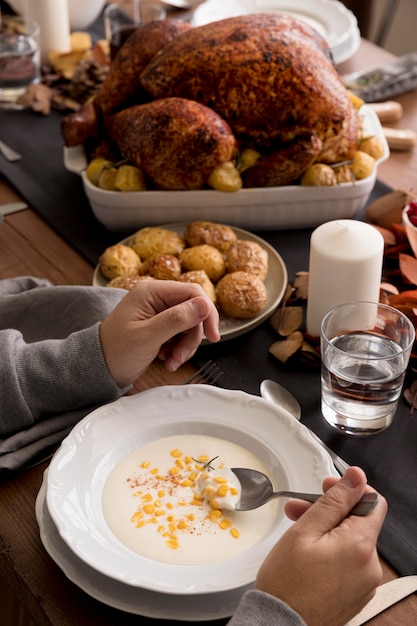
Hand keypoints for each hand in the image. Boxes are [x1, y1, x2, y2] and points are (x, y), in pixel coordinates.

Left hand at [99, 280, 219, 386]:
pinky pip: (182, 334)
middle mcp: (156, 298)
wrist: (99, 369)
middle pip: (193, 310)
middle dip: (192, 336)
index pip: (192, 292)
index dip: (206, 312)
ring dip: (185, 346)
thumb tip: (204, 305)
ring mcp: (158, 311)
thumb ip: (176, 319)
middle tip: (181, 355)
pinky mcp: (160, 325)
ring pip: (190, 325)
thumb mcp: (148, 337)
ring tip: (171, 361)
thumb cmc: (115, 351)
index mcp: (151, 291)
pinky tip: (167, 359)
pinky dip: (179, 349)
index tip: (212, 336)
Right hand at [255, 466, 386, 625]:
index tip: (329, 488)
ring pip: (351, 541)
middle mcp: (371, 566)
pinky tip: (308, 553)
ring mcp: (365, 583)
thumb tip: (356, 478)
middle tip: (300, 509)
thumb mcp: (306, 530)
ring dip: (327, 530)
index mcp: (361, 545)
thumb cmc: (288, 583)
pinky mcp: (356, 593)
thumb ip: (334, 501)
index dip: (349, 490)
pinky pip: (349, 562)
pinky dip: (331, 551)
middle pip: (358, 522)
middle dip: (330, 511)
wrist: (280, 624)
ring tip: (298, 533)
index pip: (373, 502)